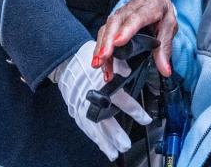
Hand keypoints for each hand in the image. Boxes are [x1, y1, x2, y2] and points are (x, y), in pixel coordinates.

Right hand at [53, 40, 151, 160]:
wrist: (64, 61)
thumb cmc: (86, 59)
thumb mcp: (106, 56)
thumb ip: (119, 64)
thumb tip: (129, 70)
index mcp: (102, 83)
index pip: (122, 100)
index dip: (135, 111)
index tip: (146, 119)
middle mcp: (92, 97)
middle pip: (104, 119)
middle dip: (115, 133)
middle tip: (125, 145)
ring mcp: (82, 106)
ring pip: (94, 127)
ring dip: (104, 141)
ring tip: (114, 153)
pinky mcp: (75, 110)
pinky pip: (85, 127)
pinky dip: (94, 138)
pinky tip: (102, 146)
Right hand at [94, 0, 177, 79]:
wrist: (154, 0)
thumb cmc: (161, 13)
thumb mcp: (169, 28)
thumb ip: (165, 49)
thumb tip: (165, 71)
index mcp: (148, 7)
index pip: (136, 17)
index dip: (126, 29)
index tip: (118, 42)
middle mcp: (130, 9)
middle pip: (116, 23)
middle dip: (107, 41)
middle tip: (103, 57)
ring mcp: (119, 14)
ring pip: (107, 28)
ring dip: (101, 47)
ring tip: (98, 64)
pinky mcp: (112, 22)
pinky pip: (104, 34)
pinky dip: (100, 49)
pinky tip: (102, 64)